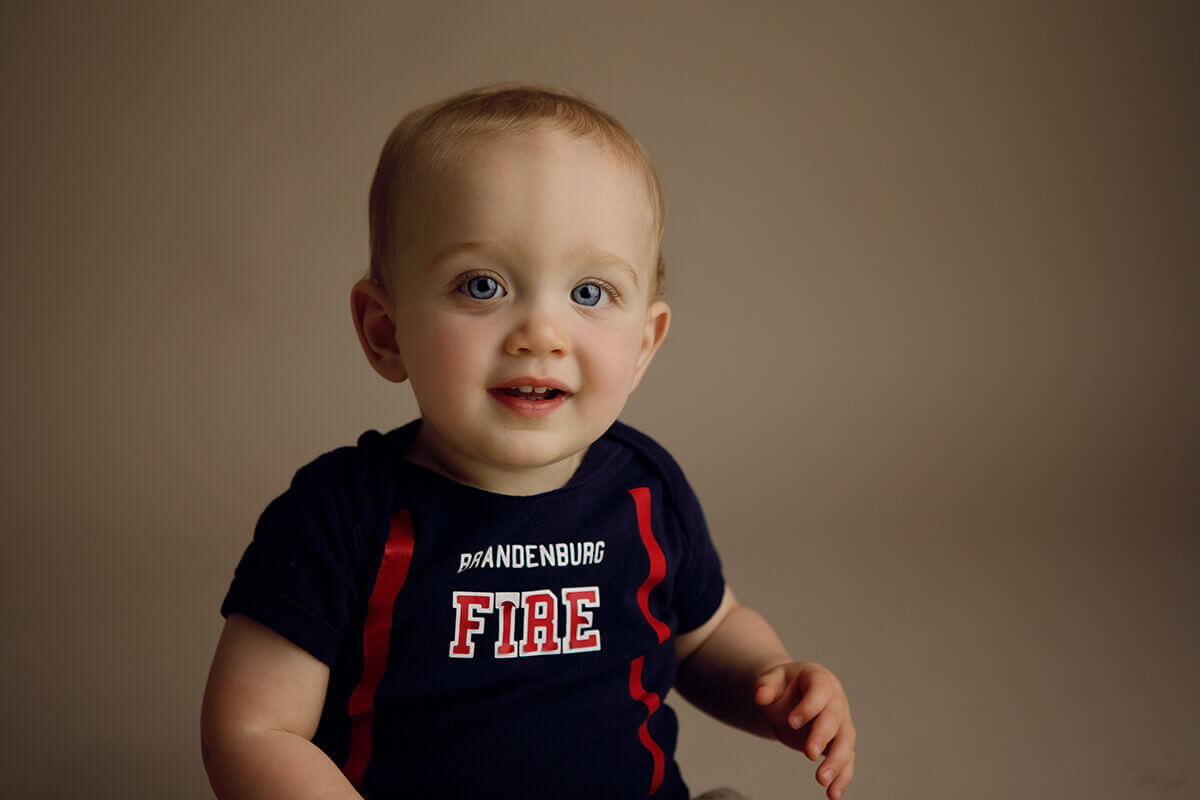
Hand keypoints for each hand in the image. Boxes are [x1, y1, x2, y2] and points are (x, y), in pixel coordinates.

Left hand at [755, 661, 855, 798]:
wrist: (793, 695)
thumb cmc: (785, 686)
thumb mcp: (773, 679)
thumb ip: (766, 685)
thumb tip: (759, 695)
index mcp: (820, 680)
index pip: (820, 693)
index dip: (808, 707)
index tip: (791, 722)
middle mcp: (836, 702)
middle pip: (834, 719)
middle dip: (822, 737)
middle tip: (809, 753)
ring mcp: (841, 723)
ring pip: (845, 742)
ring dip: (836, 762)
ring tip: (822, 780)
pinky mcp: (840, 743)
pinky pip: (846, 760)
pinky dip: (842, 777)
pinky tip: (833, 794)